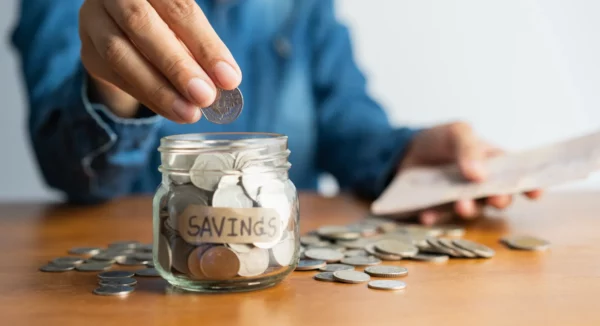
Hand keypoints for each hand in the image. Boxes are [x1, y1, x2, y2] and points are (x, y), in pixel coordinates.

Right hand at [79, 0, 241, 122]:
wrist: (126, 30)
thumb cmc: (169, 25)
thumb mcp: (187, 28)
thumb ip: (202, 48)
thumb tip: (226, 81)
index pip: (179, 9)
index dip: (205, 45)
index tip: (229, 78)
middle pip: (142, 25)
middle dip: (178, 67)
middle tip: (206, 97)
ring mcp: (94, 19)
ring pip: (120, 53)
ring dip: (159, 89)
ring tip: (189, 112)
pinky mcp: (87, 49)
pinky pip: (115, 76)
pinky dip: (148, 97)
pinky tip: (172, 111)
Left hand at [398, 122, 542, 224]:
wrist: (402, 152)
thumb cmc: (437, 140)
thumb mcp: (455, 133)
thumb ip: (469, 148)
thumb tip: (480, 175)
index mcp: (492, 163)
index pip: (517, 174)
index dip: (530, 185)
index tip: (537, 193)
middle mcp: (480, 186)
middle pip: (498, 197)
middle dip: (499, 199)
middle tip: (495, 199)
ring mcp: (460, 200)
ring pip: (472, 210)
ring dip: (469, 209)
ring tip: (462, 205)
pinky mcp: (438, 210)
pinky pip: (438, 217)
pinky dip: (434, 216)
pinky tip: (426, 215)